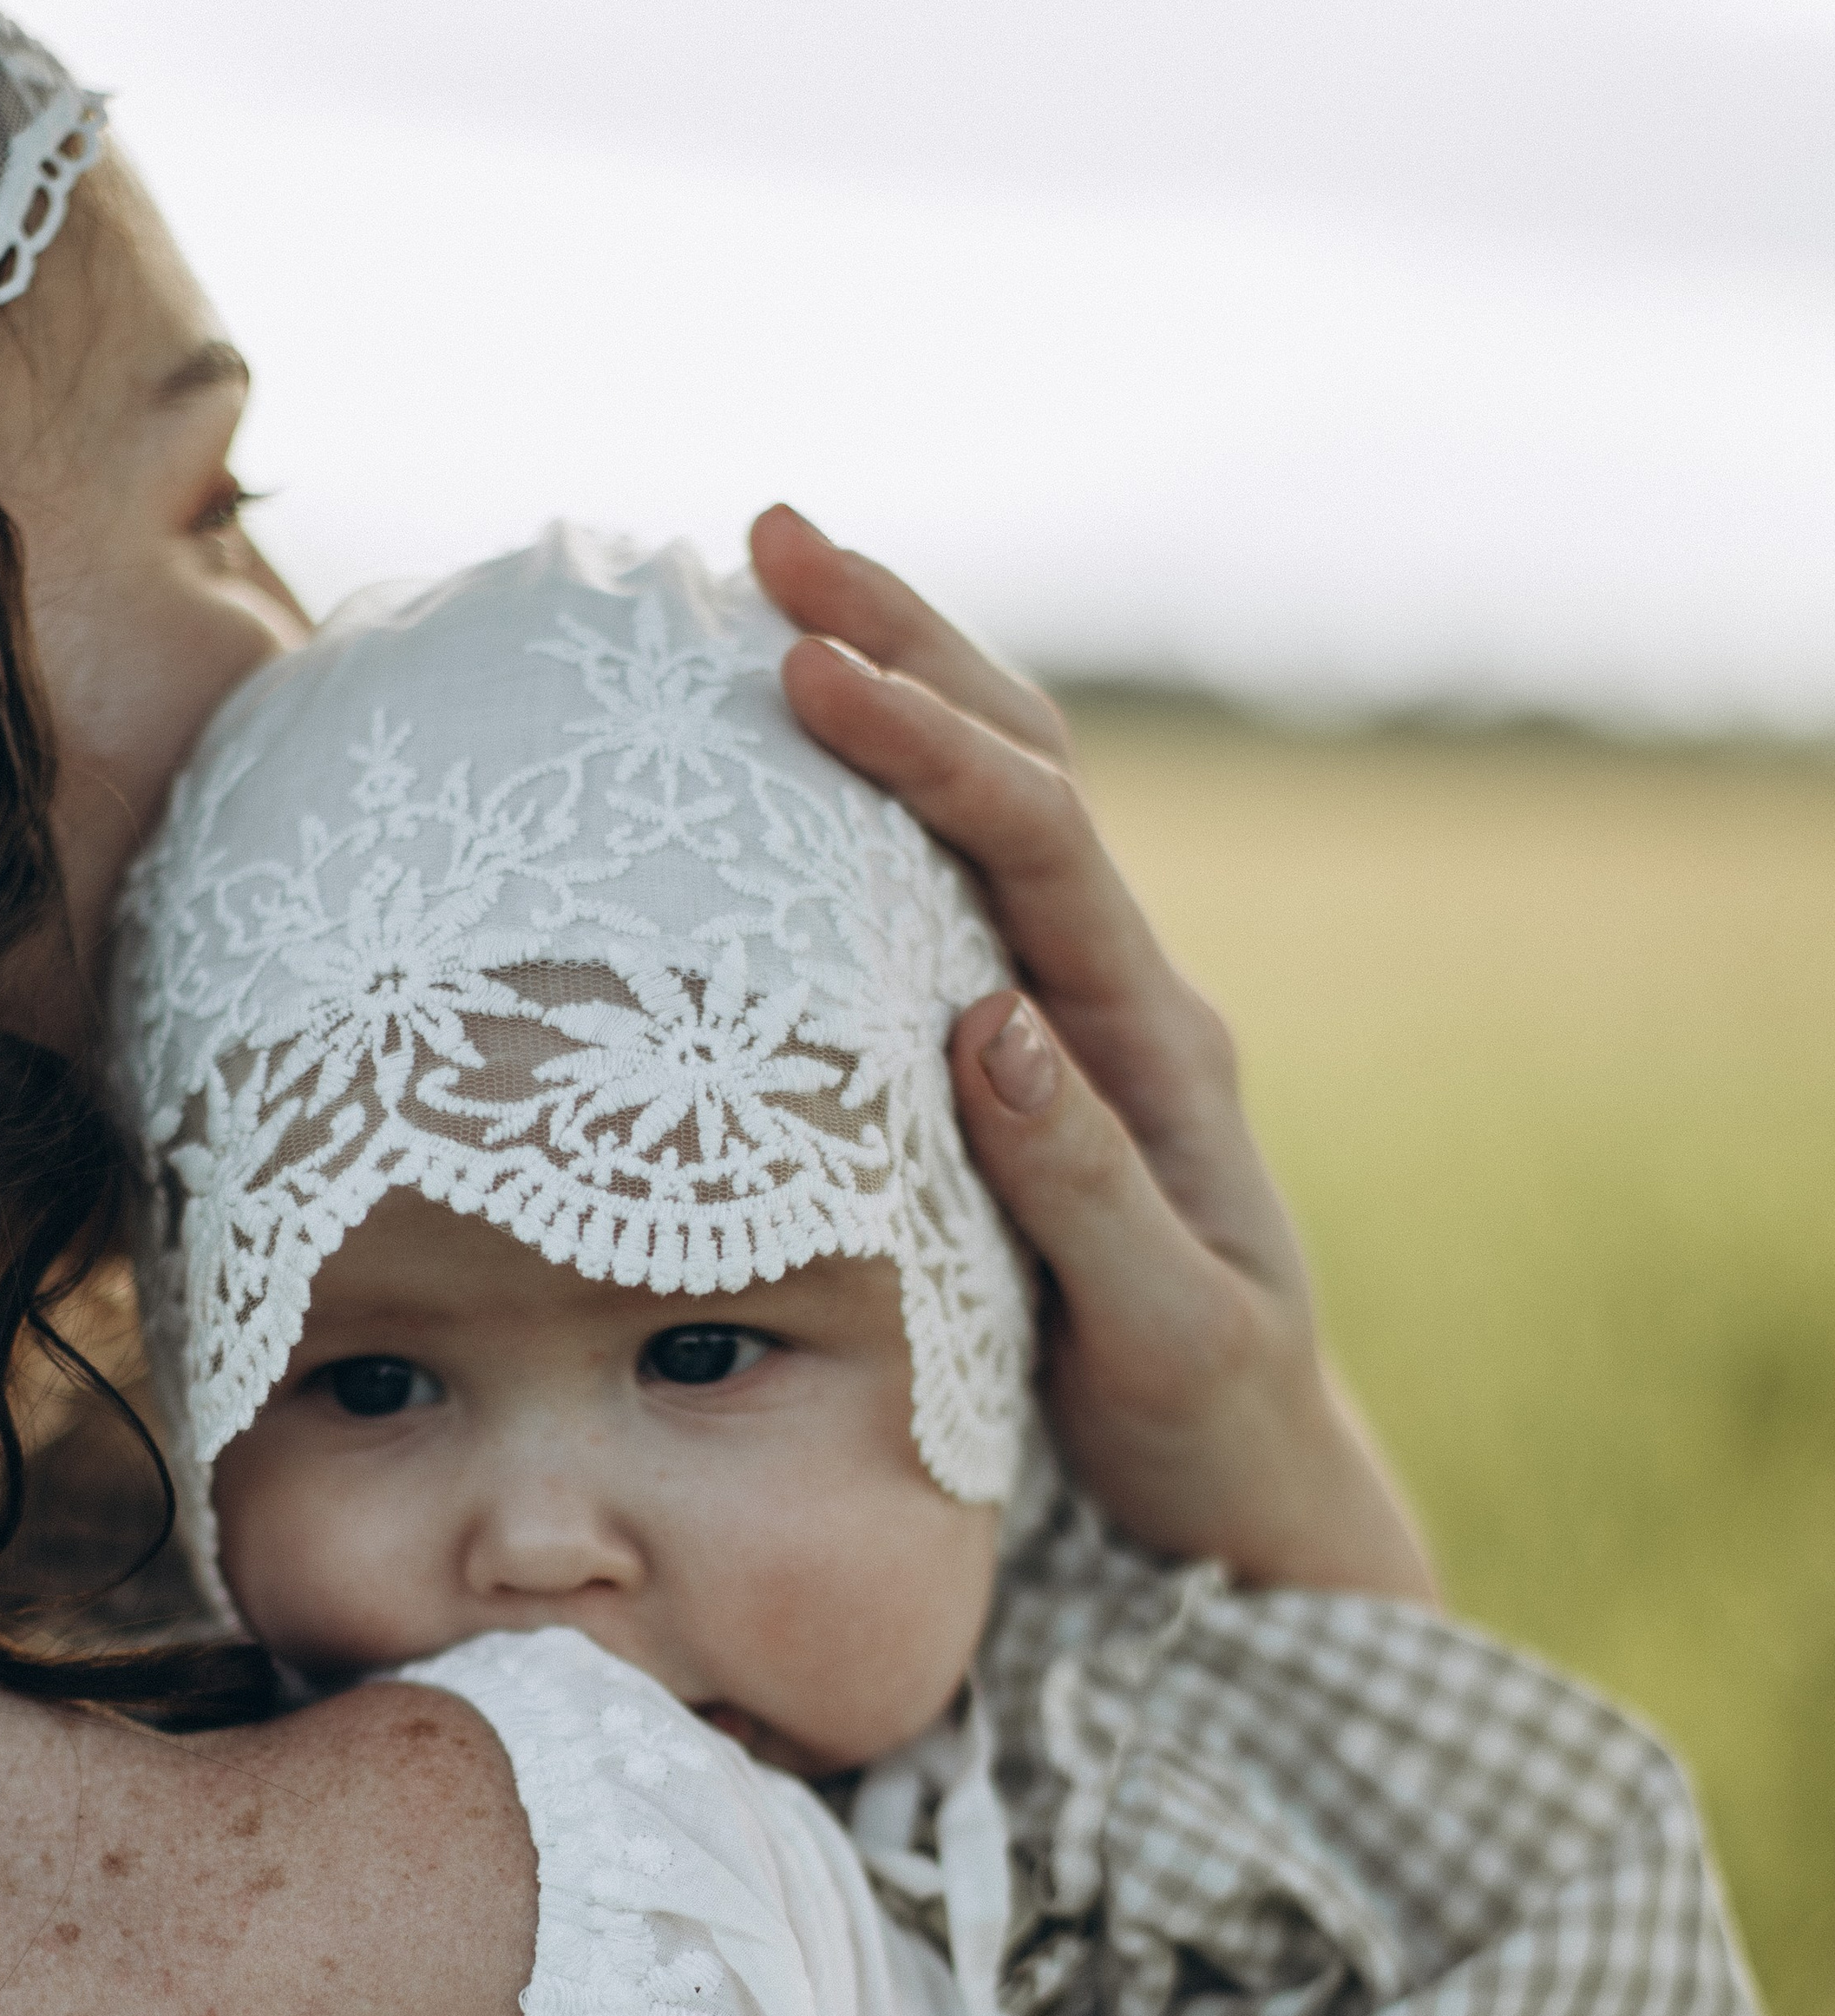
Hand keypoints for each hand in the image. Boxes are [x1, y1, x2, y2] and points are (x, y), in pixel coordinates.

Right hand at [748, 503, 1435, 1604]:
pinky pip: (951, 893)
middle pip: (1024, 767)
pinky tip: (788, 766)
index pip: (1042, 846)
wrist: (1244, 1479)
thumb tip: (990, 1016)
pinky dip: (874, 803)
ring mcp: (1076, 1017)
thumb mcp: (1162, 1330)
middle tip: (770, 536)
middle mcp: (1122, 999)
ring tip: (773, 594)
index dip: (928, 745)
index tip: (804, 671)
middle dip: (907, 640)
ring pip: (990, 808)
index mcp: (1158, 1046)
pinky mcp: (1029, 1055)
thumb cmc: (1202, 1421)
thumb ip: (1084, 1182)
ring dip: (896, 686)